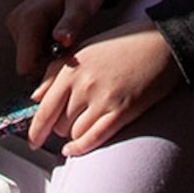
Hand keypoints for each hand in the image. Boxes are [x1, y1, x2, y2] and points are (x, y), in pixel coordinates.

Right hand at [7, 0, 110, 76]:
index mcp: (28, 19)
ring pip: (31, 59)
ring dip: (50, 60)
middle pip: (28, 65)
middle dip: (50, 66)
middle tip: (73, 54)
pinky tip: (63, 41)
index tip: (66, 66)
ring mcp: (18, 25)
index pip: (25, 66)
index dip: (45, 74)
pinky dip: (48, 52)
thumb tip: (61, 41)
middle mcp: (17, 23)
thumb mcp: (82, 5)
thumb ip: (70, 23)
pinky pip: (33, 51)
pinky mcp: (23, 27)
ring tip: (70, 44)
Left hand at [30, 18, 180, 154]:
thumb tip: (36, 97)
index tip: (32, 140)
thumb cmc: (123, 45)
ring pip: (74, 133)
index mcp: (71, 68)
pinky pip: (93, 138)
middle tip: (70, 123)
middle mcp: (84, 84)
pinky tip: (75, 149)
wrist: (160, 44)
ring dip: (74, 135)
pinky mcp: (121, 111)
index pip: (45, 107)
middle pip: (58, 124)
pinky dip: (81, 148)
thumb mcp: (84, 49)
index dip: (36, 129)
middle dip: (60, 128)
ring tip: (85, 124)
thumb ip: (55, 72)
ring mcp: (103, 99)